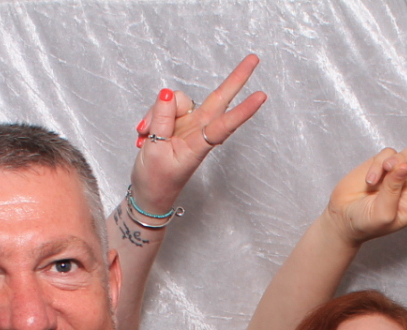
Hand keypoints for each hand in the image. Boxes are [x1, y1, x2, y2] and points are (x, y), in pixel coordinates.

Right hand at [128, 54, 267, 215]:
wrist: (148, 194)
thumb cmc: (156, 180)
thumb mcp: (155, 151)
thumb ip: (162, 121)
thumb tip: (168, 94)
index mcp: (199, 145)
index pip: (224, 125)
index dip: (242, 111)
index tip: (261, 97)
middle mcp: (198, 131)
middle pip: (219, 99)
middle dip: (236, 79)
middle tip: (254, 59)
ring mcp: (187, 124)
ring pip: (177, 100)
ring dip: (157, 112)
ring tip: (146, 135)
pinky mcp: (175, 121)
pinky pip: (164, 105)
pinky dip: (152, 116)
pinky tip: (146, 132)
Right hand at [320, 114, 406, 247]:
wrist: (345, 216)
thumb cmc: (367, 224)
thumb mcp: (384, 214)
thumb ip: (395, 189)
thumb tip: (403, 164)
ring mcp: (406, 169)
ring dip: (395, 166)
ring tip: (377, 185)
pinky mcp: (388, 160)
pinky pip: (389, 154)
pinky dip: (378, 167)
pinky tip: (369, 182)